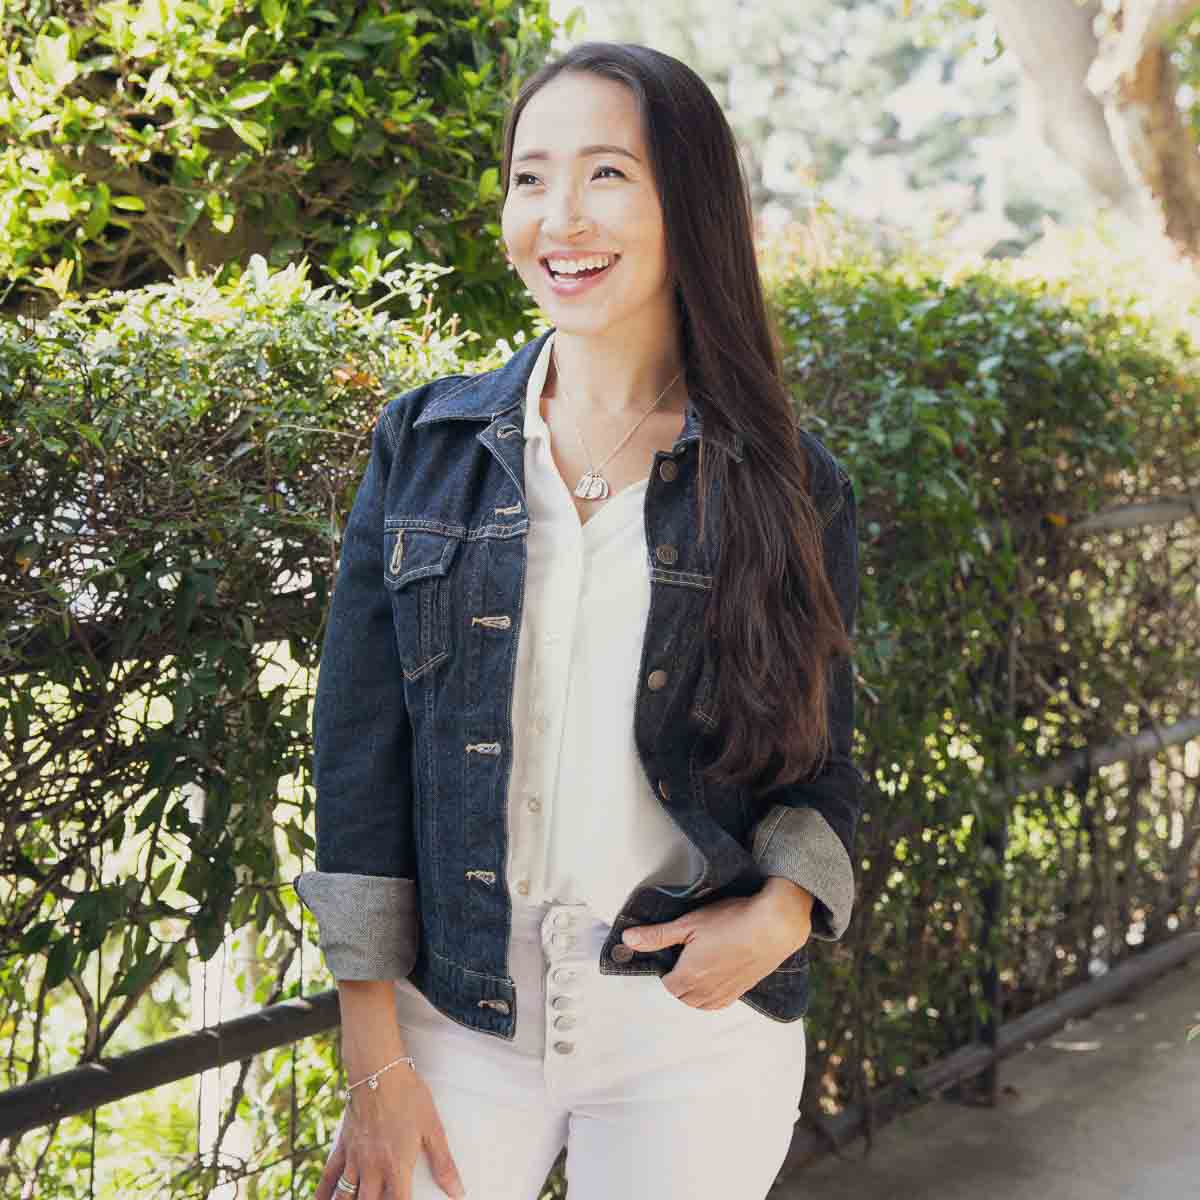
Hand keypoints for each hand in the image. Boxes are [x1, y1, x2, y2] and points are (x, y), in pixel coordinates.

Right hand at [314, 1068, 464, 1199]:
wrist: (379, 1071)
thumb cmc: (409, 1096)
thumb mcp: (433, 1128)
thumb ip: (444, 1163)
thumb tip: (458, 1191)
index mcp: (397, 1166)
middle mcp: (373, 1168)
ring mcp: (354, 1159)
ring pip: (345, 1197)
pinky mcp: (342, 1147)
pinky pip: (328, 1176)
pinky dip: (322, 1194)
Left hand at [620, 881, 813, 1010]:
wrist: (774, 925)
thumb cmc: (731, 920)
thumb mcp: (688, 923)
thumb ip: (657, 935)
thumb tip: (627, 940)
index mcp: (690, 976)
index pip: (667, 985)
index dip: (665, 969)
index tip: (671, 952)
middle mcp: (707, 991)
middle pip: (682, 997)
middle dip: (677, 982)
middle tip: (682, 958)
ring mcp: (727, 992)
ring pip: (701, 1004)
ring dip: (694, 992)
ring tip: (697, 969)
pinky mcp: (744, 990)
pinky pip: (720, 1004)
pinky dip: (712, 997)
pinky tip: (716, 979)